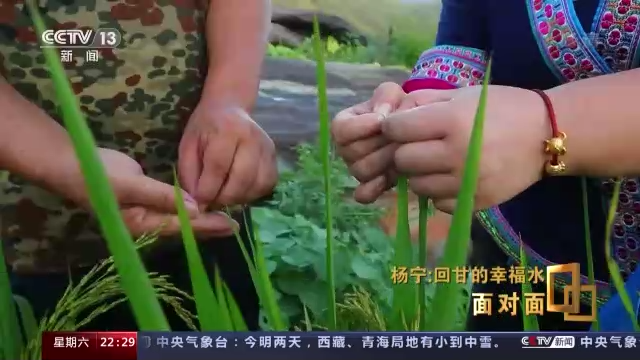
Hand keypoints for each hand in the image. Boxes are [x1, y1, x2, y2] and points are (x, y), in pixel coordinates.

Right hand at [64, 148, 235, 236]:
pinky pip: (172, 208)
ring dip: (201, 219)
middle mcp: (146, 224)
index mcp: (141, 225)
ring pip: (179, 220)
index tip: (229, 225)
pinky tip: (202, 205)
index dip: (206, 226)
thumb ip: (163, 197)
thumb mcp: (131, 185)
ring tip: (225, 217)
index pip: (181, 227)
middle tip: (236, 225)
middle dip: (208, 226)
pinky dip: (188, 207)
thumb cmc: (98, 176)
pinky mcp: (146, 200)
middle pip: (183, 228)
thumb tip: (196, 208)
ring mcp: (145, 213)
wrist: (71, 163)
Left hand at [178, 102, 276, 207]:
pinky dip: (252, 194)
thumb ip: (189, 173)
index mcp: (227, 130)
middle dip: (224, 198)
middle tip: (211, 202)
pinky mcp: (275, 158)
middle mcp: (252, 138)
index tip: (199, 203)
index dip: (208, 190)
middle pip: (242, 179)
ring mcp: (267, 148)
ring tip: (224, 196)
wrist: (229, 109)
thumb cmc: (205, 127)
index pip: (219, 167)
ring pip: (257, 185)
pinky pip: (267, 185)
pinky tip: (239, 190)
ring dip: (239, 198)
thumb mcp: (188, 145)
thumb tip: (197, 203)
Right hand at [331, 83, 404, 203]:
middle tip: (400, 137)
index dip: (361, 127)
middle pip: (352, 153)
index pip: (340, 130)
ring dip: (384, 162)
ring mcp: (356, 169)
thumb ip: (385, 96)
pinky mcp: (369, 186)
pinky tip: (388, 179)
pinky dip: (374, 189)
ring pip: (361, 171)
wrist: (412, 129)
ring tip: (401, 152)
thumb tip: (382, 117)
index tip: (382, 121)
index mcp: (344, 124)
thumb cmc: (396, 109)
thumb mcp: (391, 93)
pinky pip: (363, 194)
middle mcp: (345, 149)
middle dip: (379, 144)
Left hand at [381, 86, 548, 212]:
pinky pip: (437, 203)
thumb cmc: (501, 108)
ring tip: (437, 161)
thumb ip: (421, 103)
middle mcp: (457, 154)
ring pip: (416, 186)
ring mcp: (467, 182)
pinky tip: (452, 177)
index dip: (393, 126)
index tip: (402, 125)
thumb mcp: (461, 94)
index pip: (396, 129)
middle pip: (402, 160)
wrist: (547, 135)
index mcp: (452, 121)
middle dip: (404, 151)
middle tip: (419, 145)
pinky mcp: (477, 203)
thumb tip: (388, 117)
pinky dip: (438, 192)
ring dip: (419, 174)